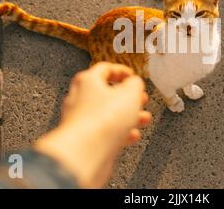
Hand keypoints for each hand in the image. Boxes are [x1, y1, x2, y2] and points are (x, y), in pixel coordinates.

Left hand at [34, 62, 150, 187]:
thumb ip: (135, 84)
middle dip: (127, 97)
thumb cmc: (103, 120)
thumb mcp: (130, 93)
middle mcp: (79, 98)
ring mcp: (80, 120)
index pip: (104, 69)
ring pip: (107, 114)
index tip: (132, 76)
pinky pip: (104, 132)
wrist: (86, 153)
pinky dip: (120, 132)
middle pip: (106, 93)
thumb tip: (135, 83)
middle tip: (140, 98)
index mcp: (87, 81)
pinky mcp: (84, 139)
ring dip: (128, 116)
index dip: (121, 71)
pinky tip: (132, 135)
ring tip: (143, 118)